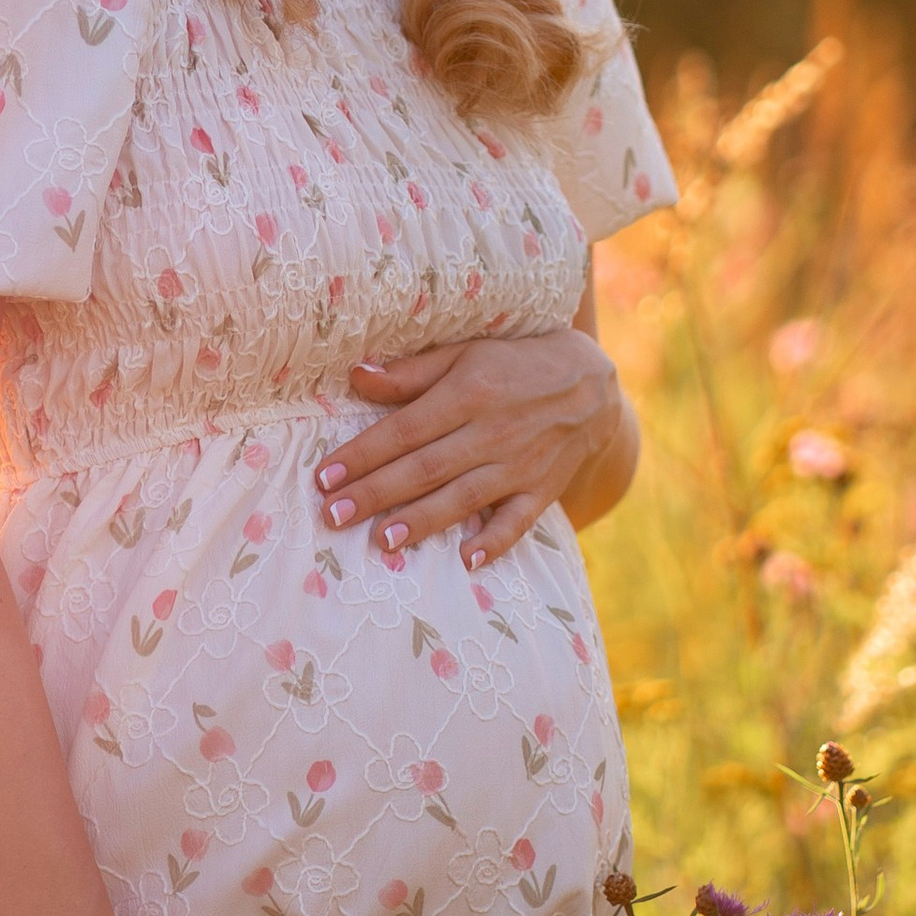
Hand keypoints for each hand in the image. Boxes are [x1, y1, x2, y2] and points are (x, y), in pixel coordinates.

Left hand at [315, 326, 627, 563]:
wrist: (591, 385)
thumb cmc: (514, 364)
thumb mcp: (464, 354)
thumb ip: (410, 373)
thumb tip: (355, 377)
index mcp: (469, 393)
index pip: (405, 429)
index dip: (363, 453)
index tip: (324, 476)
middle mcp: (493, 431)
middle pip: (426, 468)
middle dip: (376, 493)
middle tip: (334, 515)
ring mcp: (520, 465)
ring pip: (463, 497)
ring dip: (422, 521)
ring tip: (382, 541)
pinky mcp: (542, 490)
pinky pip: (517, 521)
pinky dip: (494, 542)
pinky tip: (466, 561)